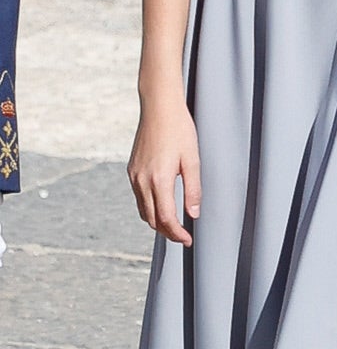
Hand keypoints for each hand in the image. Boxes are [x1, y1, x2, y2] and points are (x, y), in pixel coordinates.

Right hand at [128, 96, 200, 245]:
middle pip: (152, 219)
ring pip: (143, 210)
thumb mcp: (193, 160)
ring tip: (174, 226)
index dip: (177, 234)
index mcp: (159, 179)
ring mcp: (134, 176)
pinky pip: (138, 198)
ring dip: (157, 222)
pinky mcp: (131, 170)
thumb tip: (193, 214)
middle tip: (183, 237)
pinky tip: (161, 207)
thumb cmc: (179, 130)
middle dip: (167, 232)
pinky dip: (149, 208)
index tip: (188, 240)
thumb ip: (193, 189)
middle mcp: (142, 180)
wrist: (158, 108)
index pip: (166, 218)